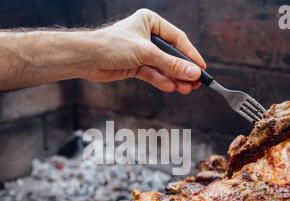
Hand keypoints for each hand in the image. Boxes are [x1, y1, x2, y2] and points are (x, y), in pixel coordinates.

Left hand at [84, 9, 205, 94]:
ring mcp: (142, 52)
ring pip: (163, 67)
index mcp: (151, 22)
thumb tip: (193, 72)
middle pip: (171, 55)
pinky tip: (171, 88)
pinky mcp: (135, 66)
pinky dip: (161, 81)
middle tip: (195, 84)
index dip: (191, 55)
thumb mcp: (146, 53)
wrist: (87, 58)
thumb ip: (170, 64)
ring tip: (186, 89)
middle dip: (182, 70)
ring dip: (174, 78)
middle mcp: (147, 36)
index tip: (202, 69)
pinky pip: (153, 75)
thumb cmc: (112, 45)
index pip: (178, 39)